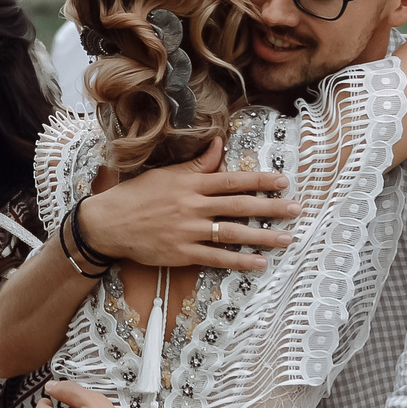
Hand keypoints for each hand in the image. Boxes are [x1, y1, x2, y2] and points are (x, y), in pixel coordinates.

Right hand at [79, 138, 296, 273]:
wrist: (109, 223)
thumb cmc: (137, 195)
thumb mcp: (166, 174)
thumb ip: (197, 163)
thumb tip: (219, 144)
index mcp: (190, 184)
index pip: (232, 180)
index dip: (260, 180)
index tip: (284, 181)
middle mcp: (193, 206)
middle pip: (239, 206)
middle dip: (271, 208)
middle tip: (297, 209)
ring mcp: (188, 231)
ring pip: (232, 233)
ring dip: (262, 237)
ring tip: (287, 238)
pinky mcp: (182, 253)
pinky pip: (216, 258)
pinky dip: (239, 261)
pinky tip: (259, 262)